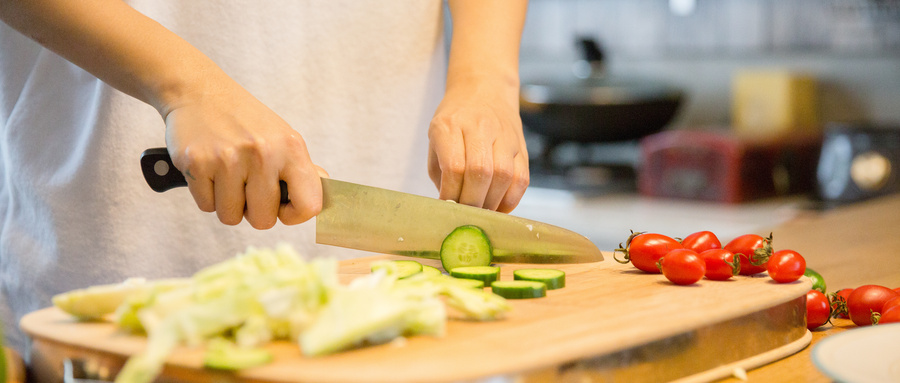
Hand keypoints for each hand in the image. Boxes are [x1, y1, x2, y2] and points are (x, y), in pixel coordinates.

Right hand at [163, 77, 326, 228]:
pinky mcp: (196, 162)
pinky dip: (207, 195)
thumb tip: (323, 199)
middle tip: (248, 186)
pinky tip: (210, 170)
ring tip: (228, 176)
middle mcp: (262, 153)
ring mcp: (227, 158)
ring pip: (231, 217)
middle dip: (254, 211)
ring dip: (228, 204)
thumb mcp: (283, 137)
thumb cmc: (247, 121)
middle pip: (263, 221)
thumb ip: (303, 170)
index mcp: (291, 148)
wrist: (201, 90)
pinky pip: (206, 206)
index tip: (283, 207)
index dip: (295, 215)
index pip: (309, 206)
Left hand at [427, 81, 528, 212]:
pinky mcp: (521, 146)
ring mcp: (505, 136)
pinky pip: (522, 178)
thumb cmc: (455, 120)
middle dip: (472, 202)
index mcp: (450, 125)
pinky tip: (498, 206)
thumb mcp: (435, 138)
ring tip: (481, 212)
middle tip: (465, 215)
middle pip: (481, 173)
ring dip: (492, 202)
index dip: (451, 193)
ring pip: (504, 176)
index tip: (447, 207)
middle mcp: (480, 127)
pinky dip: (511, 199)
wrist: (484, 89)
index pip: (455, 167)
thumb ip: (440, 172)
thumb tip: (449, 207)